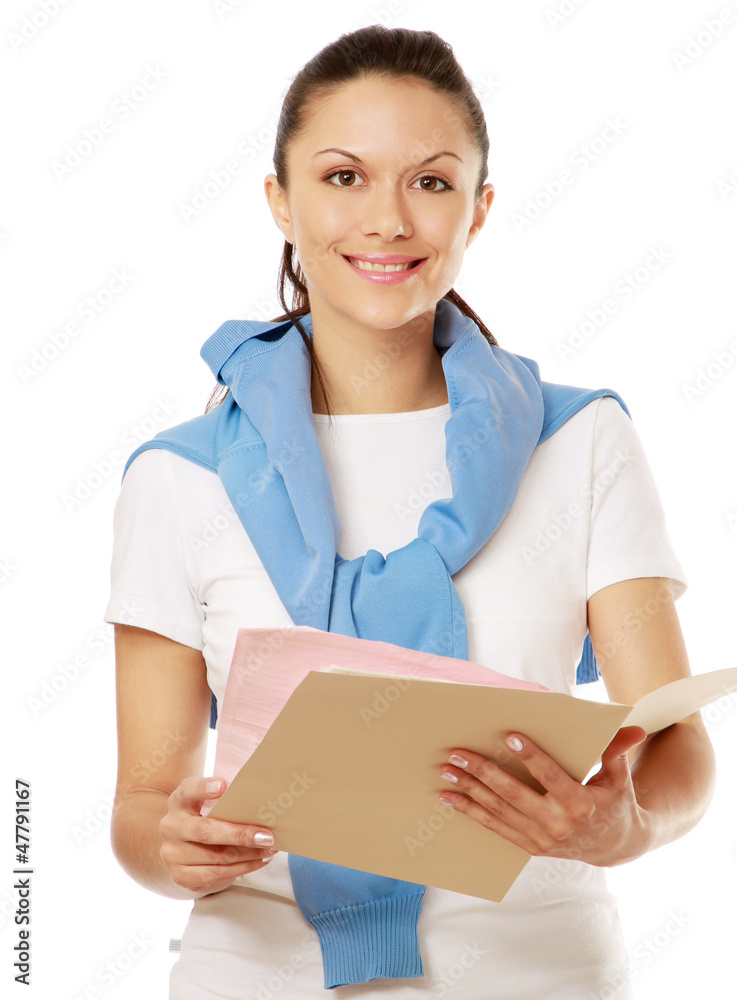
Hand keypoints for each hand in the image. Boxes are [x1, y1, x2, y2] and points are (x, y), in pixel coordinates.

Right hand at [159, 776, 277, 894]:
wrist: (183, 845)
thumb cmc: (207, 817)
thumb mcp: (210, 803)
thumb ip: (228, 800)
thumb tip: (262, 805)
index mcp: (179, 800)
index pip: (188, 790)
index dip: (204, 788)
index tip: (223, 786)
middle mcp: (171, 826)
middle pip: (206, 831)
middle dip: (240, 835)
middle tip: (267, 836)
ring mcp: (172, 853)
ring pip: (216, 857)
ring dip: (248, 855)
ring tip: (269, 849)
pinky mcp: (180, 875)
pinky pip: (216, 875)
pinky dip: (242, 868)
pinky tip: (258, 861)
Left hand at [437, 726, 650, 866]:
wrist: (615, 846)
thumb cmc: (614, 800)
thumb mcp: (618, 776)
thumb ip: (617, 750)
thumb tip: (633, 726)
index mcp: (580, 803)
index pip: (551, 775)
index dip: (531, 756)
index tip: (508, 735)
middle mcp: (558, 824)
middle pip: (514, 794)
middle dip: (483, 772)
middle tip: (457, 754)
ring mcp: (541, 838)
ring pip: (499, 811)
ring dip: (469, 791)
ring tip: (446, 773)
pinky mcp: (530, 847)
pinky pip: (495, 827)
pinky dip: (471, 812)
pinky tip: (450, 799)